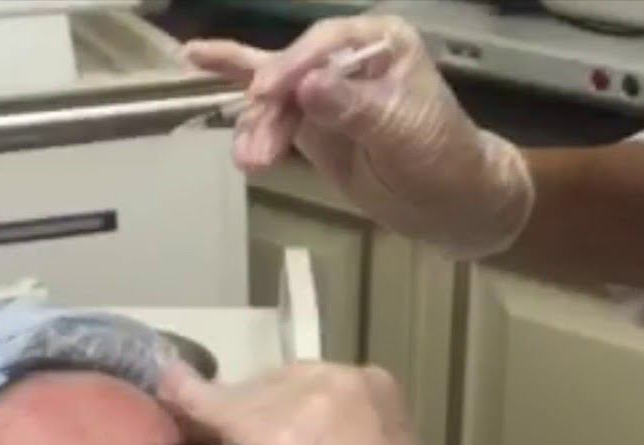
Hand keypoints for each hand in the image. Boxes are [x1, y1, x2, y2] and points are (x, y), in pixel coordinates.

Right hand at [183, 16, 533, 256]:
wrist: (449, 204)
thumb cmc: (442, 160)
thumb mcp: (403, 133)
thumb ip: (353, 108)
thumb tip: (307, 86)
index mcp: (382, 42)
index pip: (327, 44)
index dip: (293, 66)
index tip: (266, 92)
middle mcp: (348, 55)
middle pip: (291, 72)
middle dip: (270, 112)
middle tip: (254, 152)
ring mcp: (325, 86)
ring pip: (275, 97)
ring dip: (258, 128)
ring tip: (249, 163)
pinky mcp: (309, 117)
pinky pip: (270, 101)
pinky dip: (236, 89)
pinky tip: (193, 58)